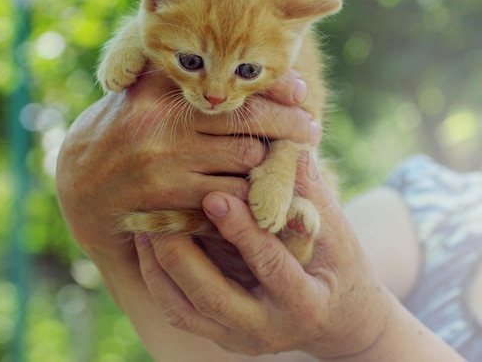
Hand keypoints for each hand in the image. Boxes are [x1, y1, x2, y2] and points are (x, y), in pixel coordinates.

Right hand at [56, 69, 319, 258]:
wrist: (84, 188)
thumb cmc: (123, 133)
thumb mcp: (140, 93)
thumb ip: (178, 72)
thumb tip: (237, 63)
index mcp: (157, 88)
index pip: (228, 81)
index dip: (272, 88)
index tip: (301, 91)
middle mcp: (162, 122)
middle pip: (247, 120)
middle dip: (289, 125)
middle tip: (313, 128)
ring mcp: (167, 162)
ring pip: (245, 161)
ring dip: (269, 163)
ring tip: (286, 159)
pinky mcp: (171, 199)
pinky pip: (230, 196)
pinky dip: (248, 194)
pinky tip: (256, 190)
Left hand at [134, 153, 393, 358]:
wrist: (337, 317)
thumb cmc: (336, 263)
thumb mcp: (334, 230)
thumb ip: (308, 192)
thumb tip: (287, 144)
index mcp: (305, 303)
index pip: (269, 266)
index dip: (242, 230)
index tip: (214, 195)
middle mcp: (268, 330)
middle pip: (212, 297)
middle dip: (181, 253)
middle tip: (159, 213)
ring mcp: (239, 337)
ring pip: (184, 309)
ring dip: (158, 266)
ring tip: (144, 225)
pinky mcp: (218, 335)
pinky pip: (176, 311)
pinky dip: (156, 278)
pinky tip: (147, 245)